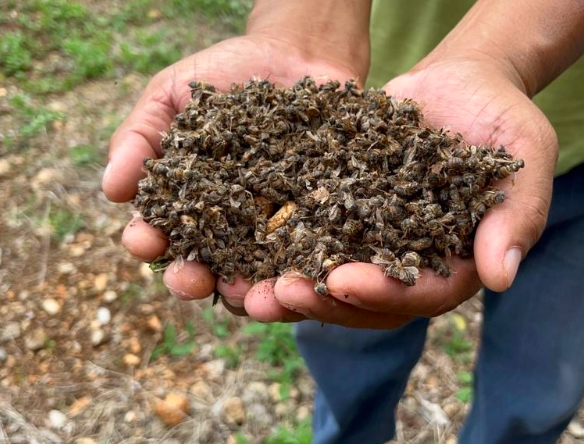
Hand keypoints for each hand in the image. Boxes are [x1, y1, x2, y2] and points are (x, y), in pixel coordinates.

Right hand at [103, 35, 363, 320]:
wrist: (297, 56)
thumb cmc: (226, 75)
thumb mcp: (172, 95)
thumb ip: (140, 136)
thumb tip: (110, 188)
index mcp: (184, 203)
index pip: (158, 234)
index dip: (146, 242)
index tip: (145, 239)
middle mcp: (226, 228)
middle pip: (203, 269)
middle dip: (191, 280)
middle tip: (192, 279)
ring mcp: (272, 231)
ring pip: (256, 278)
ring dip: (248, 294)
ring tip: (247, 293)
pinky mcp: (316, 226)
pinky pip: (309, 258)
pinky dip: (303, 274)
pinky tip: (301, 276)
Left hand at [273, 57, 556, 326]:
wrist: (459, 84)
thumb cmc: (500, 116)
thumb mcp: (523, 155)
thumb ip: (518, 215)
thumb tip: (501, 279)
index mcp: (458, 263)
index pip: (423, 293)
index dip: (383, 293)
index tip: (342, 280)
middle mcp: (413, 263)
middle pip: (370, 302)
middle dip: (324, 301)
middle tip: (280, 294)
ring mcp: (376, 244)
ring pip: (333, 282)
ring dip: (293, 291)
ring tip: (250, 291)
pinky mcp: (346, 216)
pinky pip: (312, 239)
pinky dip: (281, 249)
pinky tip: (243, 250)